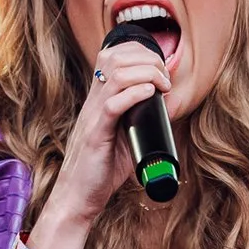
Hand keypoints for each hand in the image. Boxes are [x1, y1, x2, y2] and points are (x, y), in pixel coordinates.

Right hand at [46, 34, 175, 227]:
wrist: (77, 198)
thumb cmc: (102, 170)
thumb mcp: (127, 138)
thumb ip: (144, 118)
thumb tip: (171, 102)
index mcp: (99, 99)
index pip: (112, 56)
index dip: (139, 51)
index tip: (161, 66)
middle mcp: (93, 102)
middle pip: (115, 57)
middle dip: (147, 59)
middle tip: (165, 77)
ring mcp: (93, 117)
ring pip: (116, 75)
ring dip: (146, 73)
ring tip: (162, 85)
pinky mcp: (95, 136)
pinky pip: (112, 105)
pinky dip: (135, 94)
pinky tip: (150, 94)